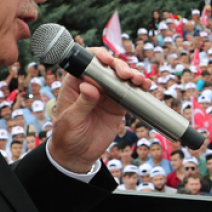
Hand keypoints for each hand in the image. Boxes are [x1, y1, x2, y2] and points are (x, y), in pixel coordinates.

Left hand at [50, 48, 146, 172]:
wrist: (78, 155)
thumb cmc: (67, 135)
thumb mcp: (72, 120)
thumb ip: (82, 103)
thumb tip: (89, 86)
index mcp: (75, 83)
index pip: (86, 63)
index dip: (97, 57)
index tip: (106, 60)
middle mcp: (92, 85)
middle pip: (107, 67)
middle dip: (118, 66)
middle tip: (125, 74)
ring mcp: (106, 94)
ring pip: (121, 78)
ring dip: (132, 74)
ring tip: (138, 80)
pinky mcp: (118, 105)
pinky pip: (130, 93)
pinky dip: (139, 87)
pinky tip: (145, 85)